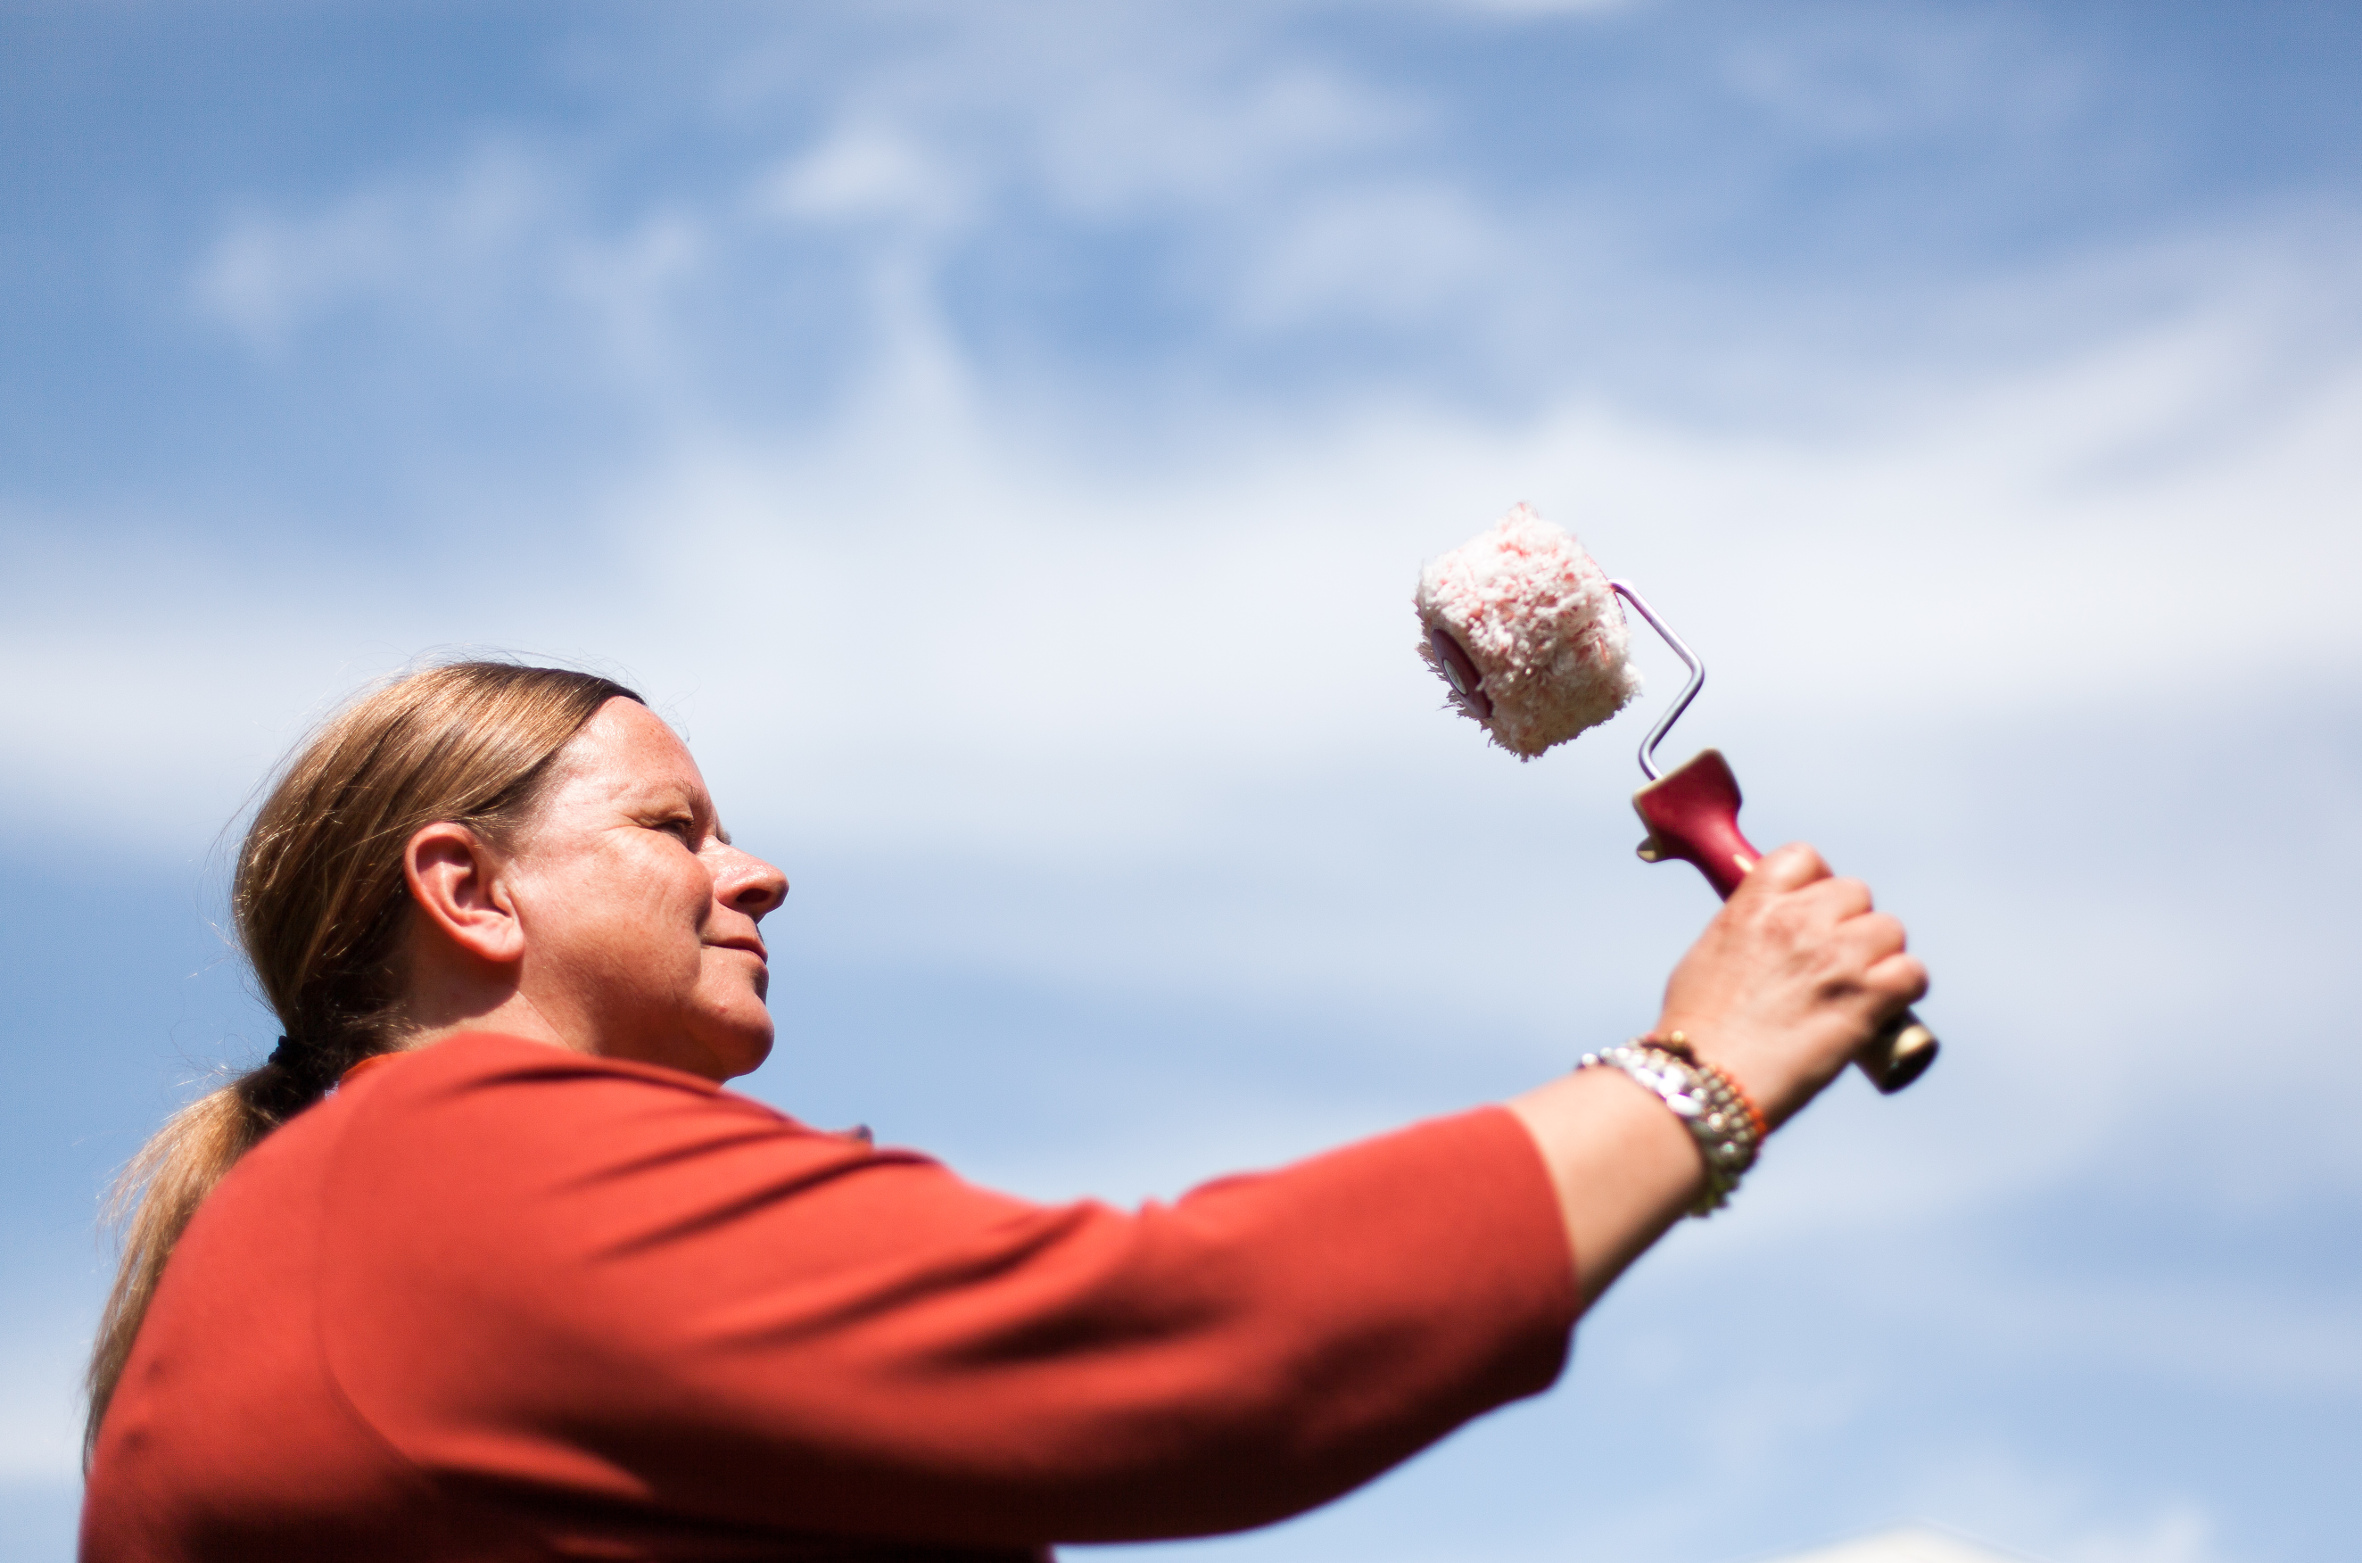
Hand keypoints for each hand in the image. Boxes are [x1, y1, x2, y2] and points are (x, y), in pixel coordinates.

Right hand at [1655, 843, 1926, 1129]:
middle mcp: (1798, 921)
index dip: (1817, 880)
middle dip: (1850, 923)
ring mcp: (1836, 957)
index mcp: (1754, 905)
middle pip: (1856, 892)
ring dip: (1881, 956)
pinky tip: (1886, 1006)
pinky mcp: (1867, 997)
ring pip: (1889, 930)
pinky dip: (1904, 988)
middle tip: (1837, 961)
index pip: (1804, 857)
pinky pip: (1912, 972)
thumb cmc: (1696, 1032)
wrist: (1705, 1078)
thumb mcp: (1706, 957)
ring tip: (1861, 988)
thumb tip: (1765, 938)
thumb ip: (1745, 933)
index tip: (1814, 908)